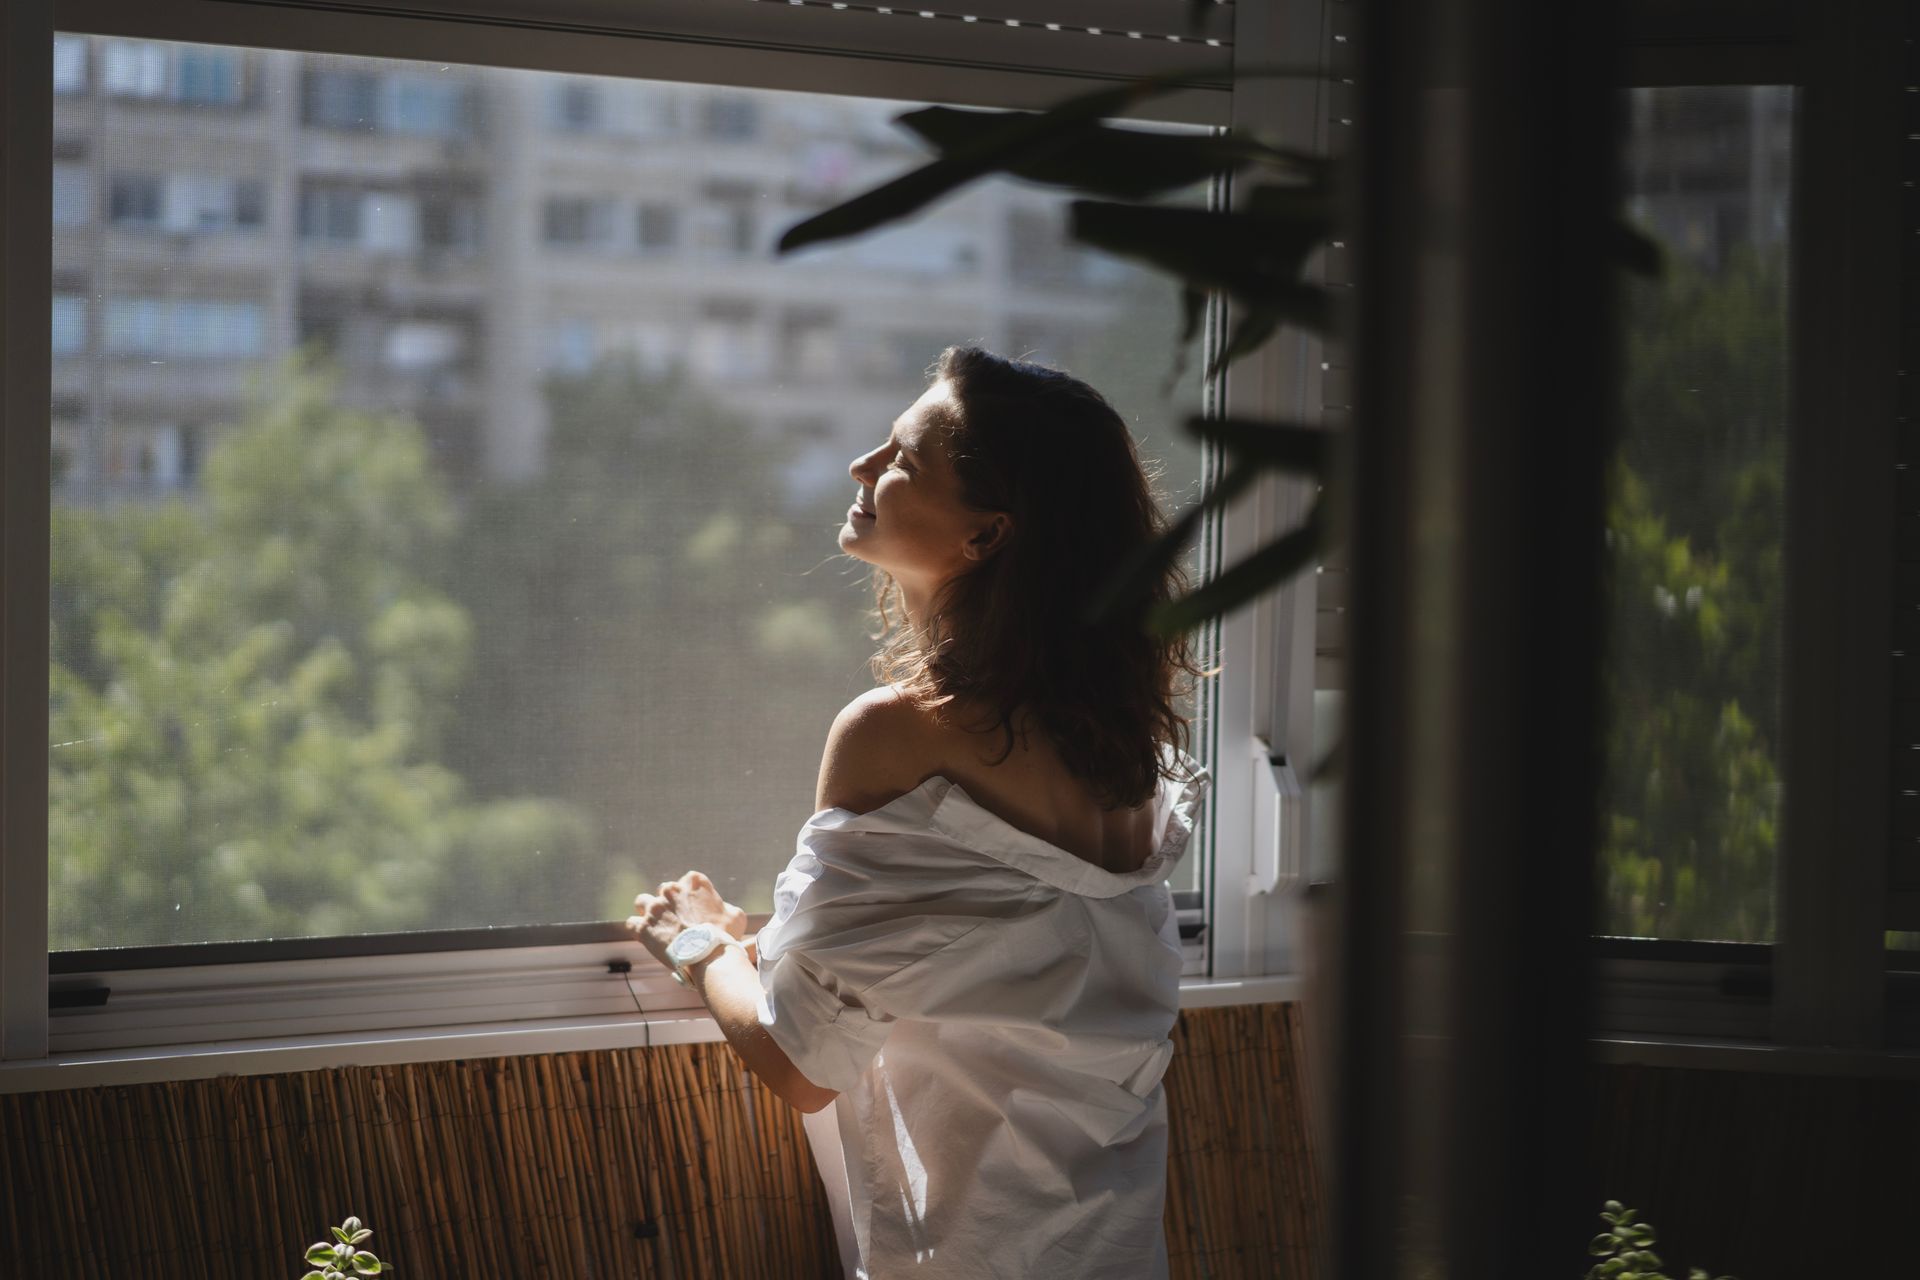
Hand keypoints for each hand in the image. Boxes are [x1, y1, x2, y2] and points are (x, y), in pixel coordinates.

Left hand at [626, 870, 749, 969]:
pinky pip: (632, 924)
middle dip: (669, 903)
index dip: (690, 897)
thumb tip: (721, 909)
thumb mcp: (736, 915)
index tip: (694, 911)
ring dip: (648, 911)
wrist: (708, 955)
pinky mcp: (643, 927)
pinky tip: (646, 937)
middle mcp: (671, 889)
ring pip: (642, 902)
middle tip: (678, 920)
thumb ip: (725, 906)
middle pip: (665, 891)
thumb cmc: (724, 935)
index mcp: (693, 881)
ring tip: (656, 925)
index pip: (686, 882)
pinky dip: (638, 930)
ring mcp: (655, 907)